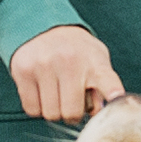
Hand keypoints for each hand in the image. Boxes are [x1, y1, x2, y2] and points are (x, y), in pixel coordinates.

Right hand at [10, 23, 127, 122]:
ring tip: (56, 92)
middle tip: (71, 100)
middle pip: (71, 114)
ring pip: (50, 114)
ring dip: (54, 110)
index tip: (117, 100)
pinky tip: (42, 91)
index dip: (112, 93)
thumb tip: (96, 113)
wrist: (44, 27)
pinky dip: (37, 107)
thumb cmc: (76, 52)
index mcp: (94, 62)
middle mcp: (70, 61)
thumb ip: (102, 88)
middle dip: (71, 114)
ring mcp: (44, 65)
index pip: (107, 81)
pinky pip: (32, 109)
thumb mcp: (97, 62)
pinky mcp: (23, 70)